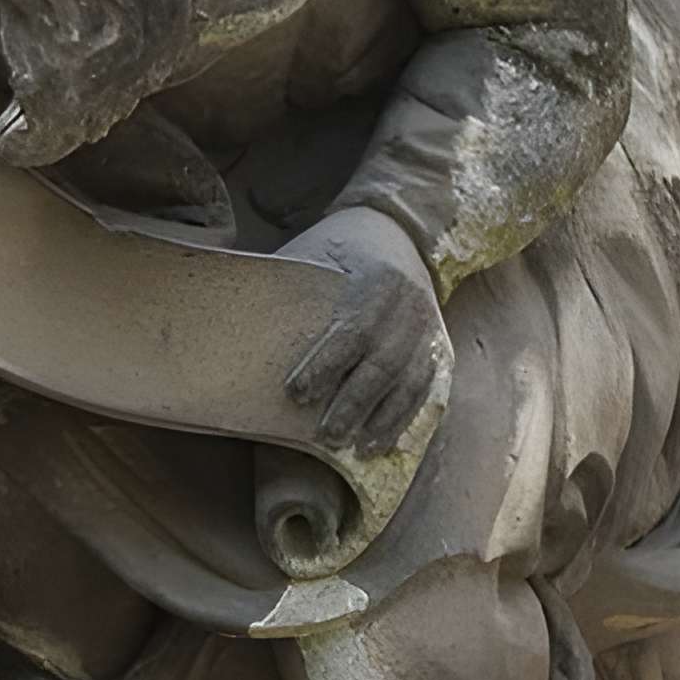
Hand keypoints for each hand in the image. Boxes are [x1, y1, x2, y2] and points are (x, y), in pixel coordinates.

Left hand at [282, 207, 450, 455]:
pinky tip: (384, 441)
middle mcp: (411, 305)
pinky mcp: (438, 344)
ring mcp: (429, 326)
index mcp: (378, 280)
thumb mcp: (316, 256)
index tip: (296, 394)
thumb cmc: (342, 248)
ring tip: (356, 448)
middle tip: (326, 435)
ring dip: (383, 419)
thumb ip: (293, 291)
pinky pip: (425, 388)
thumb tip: (241, 327)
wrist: (399, 231)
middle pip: (383, 364)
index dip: (325, 365)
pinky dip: (404, 417)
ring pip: (408, 381)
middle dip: (354, 403)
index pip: (353, 330)